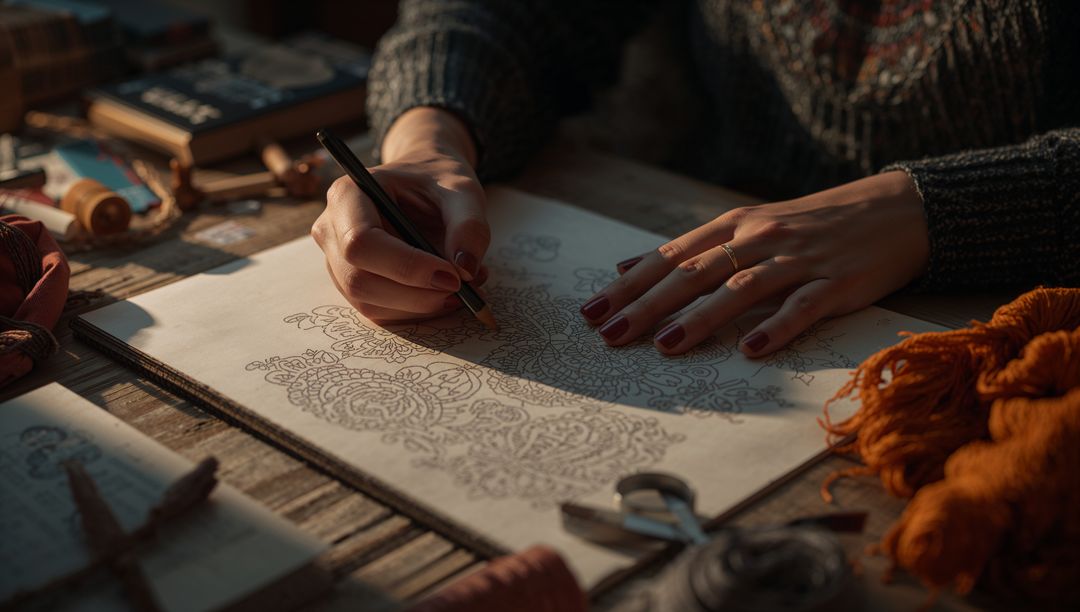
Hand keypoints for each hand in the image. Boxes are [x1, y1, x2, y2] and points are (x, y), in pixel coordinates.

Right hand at [312, 107, 489, 321]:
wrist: (426, 182)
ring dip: (419, 306)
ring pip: (368, 302)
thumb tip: (466, 270)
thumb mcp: (462, 190)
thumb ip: (469, 225)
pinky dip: (416, 310)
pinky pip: (379, 311)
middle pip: (359, 280)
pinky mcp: (353, 283)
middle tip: (461, 289)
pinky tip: (444, 293)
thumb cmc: (437, 180)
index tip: (452, 276)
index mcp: (348, 194)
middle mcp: (332, 229)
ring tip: (462, 289)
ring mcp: (337, 260)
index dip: (406, 266)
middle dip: (414, 294)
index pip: (361, 242)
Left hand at [579, 171, 928, 355]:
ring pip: (740, 290)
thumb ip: (688, 250)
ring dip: (700, 319)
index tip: (591, 311)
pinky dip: (776, 328)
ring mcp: (797, 260)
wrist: (891, 210)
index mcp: (732, 227)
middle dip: (648, 305)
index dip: (628, 285)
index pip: (669, 258)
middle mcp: (758, 239)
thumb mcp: (744, 227)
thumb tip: (626, 266)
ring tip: (665, 345)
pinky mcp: (835, 283)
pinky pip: (802, 307)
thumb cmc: (808, 225)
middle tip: (610, 334)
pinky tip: (752, 350)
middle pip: (694, 274)